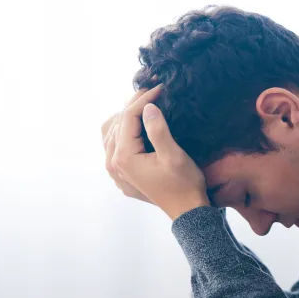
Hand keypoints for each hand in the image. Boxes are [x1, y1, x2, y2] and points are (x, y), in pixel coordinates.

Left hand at [111, 85, 209, 220]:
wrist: (187, 210)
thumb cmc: (184, 184)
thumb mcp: (173, 155)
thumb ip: (158, 130)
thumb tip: (148, 107)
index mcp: (124, 157)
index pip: (128, 117)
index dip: (144, 98)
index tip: (161, 87)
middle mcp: (114, 163)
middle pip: (118, 123)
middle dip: (135, 104)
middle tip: (154, 90)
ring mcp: (115, 170)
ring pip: (112, 133)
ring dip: (127, 117)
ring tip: (145, 104)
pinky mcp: (122, 174)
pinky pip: (114, 146)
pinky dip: (122, 131)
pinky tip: (135, 125)